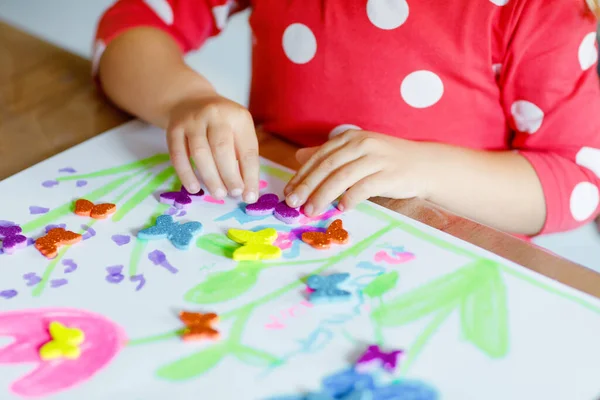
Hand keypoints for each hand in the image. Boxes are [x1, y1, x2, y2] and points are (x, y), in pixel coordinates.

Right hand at [167, 93, 258, 202]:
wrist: (191, 101)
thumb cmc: (222, 125)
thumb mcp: (239, 132)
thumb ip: (243, 158)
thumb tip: (247, 191)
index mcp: (238, 117)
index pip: (247, 150)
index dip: (250, 176)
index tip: (250, 196)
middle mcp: (215, 115)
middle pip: (222, 149)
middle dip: (229, 175)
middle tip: (233, 194)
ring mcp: (192, 121)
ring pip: (200, 152)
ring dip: (210, 177)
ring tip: (218, 194)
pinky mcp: (174, 129)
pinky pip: (178, 155)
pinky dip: (186, 174)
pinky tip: (194, 188)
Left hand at [283, 130, 431, 215]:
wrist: (424, 164)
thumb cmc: (385, 160)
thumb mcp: (356, 152)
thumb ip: (328, 155)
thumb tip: (299, 157)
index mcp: (350, 138)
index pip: (319, 157)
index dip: (301, 175)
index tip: (288, 192)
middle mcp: (362, 144)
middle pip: (328, 166)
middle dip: (307, 186)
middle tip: (293, 203)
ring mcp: (377, 158)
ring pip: (343, 177)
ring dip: (324, 195)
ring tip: (311, 210)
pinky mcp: (390, 174)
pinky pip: (365, 186)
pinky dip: (351, 197)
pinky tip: (341, 208)